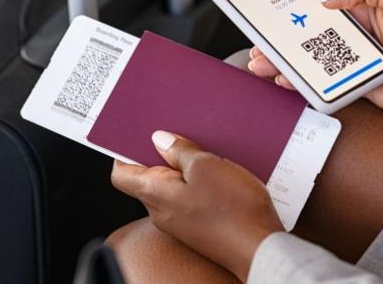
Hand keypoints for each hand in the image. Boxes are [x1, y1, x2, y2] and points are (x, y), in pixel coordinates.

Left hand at [111, 131, 283, 281]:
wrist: (260, 247)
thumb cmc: (234, 211)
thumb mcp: (206, 166)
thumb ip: (180, 152)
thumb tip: (160, 140)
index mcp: (156, 195)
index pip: (122, 175)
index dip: (125, 152)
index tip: (137, 135)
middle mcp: (162, 212)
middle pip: (149, 178)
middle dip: (162, 155)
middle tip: (181, 136)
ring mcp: (181, 222)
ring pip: (173, 187)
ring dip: (184, 168)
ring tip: (207, 153)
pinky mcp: (200, 226)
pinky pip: (190, 198)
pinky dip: (199, 183)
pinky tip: (220, 174)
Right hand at [249, 0, 382, 144]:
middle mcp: (352, 22)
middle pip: (306, 14)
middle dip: (279, 15)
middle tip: (255, 16)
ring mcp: (347, 51)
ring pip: (303, 47)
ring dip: (279, 51)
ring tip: (259, 55)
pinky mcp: (346, 77)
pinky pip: (314, 75)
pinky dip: (293, 76)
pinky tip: (279, 76)